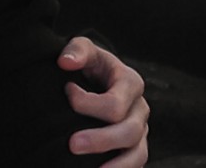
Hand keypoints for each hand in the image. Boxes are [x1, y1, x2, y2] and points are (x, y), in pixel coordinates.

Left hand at [58, 37, 149, 166]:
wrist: (98, 80)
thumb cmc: (91, 64)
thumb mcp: (85, 49)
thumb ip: (77, 50)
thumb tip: (65, 62)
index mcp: (131, 83)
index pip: (114, 103)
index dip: (87, 104)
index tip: (66, 91)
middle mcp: (140, 108)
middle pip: (129, 131)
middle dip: (100, 140)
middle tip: (72, 144)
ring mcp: (140, 131)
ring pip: (137, 154)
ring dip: (116, 166)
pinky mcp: (135, 149)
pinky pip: (135, 165)